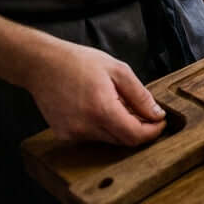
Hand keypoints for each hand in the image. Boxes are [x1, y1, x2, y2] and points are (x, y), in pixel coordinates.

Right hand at [24, 40, 165, 145]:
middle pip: (123, 141)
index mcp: (101, 110)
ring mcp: (72, 134)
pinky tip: (100, 108)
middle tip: (144, 111)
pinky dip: (103, 127)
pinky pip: (93, 138)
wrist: (42, 65)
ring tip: (118, 103)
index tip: (161, 122)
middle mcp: (85, 127)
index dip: (153, 131)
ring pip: (109, 140)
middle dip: (139, 129)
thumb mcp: (118, 71)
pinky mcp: (64, 135)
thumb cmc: (79, 63)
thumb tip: (156, 114)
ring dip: (121, 127)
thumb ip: (140, 95)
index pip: (135, 135)